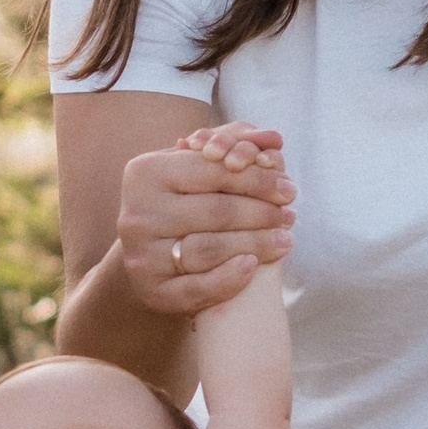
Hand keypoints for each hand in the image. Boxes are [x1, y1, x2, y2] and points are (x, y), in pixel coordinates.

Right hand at [115, 125, 293, 314]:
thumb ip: (232, 145)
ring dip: (256, 244)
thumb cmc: (184, 200)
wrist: (152, 252)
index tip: (289, 187)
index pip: (211, 171)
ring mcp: (141, 255)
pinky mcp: (151, 291)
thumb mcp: (196, 167)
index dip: (256, 178)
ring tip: (284, 239)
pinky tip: (254, 265)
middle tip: (290, 214)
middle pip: (214, 211)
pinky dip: (230, 278)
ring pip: (209, 249)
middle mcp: (137, 213)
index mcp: (146, 173)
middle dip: (261, 212)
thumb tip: (272, 137)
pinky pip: (197, 288)